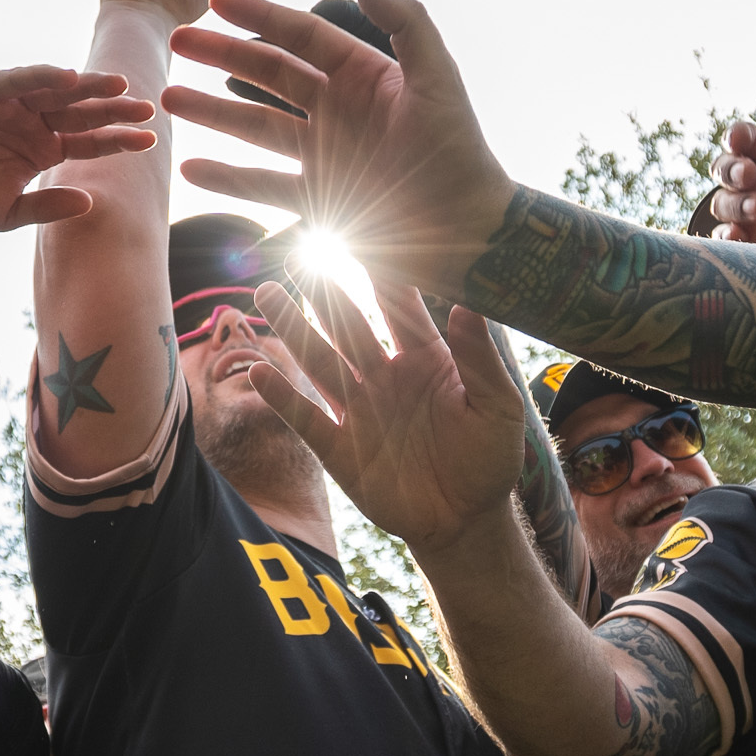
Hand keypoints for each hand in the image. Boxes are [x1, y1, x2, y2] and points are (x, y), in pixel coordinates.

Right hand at [0, 67, 153, 230]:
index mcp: (42, 152)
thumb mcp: (6, 214)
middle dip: (114, 110)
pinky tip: (67, 77)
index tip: (151, 141)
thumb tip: (91, 203)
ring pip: (57, 92)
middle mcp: (33, 124)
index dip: (118, 140)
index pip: (89, 143)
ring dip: (87, 86)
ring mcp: (11, 105)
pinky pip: (18, 80)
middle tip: (149, 108)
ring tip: (119, 85)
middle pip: (82, 113)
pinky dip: (41, 77)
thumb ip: (47, 208)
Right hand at [162, 0, 520, 292]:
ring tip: (168, 97)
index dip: (260, 14)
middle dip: (222, 56)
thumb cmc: (459, 155)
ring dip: (212, 113)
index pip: (303, 36)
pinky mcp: (319, 202)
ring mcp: (325, 156)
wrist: (470, 235)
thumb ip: (406, 21)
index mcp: (366, 76)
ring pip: (256, 128)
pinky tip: (190, 169)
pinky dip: (226, 179)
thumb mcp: (437, 81)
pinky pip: (261, 186)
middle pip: (269, 75)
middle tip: (176, 41)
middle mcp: (340, 111)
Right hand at [253, 278, 530, 557]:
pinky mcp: (340, 449)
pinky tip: (260, 370)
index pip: (397, 307)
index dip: (379, 274)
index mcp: (425, 358)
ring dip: (294, 329)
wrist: (466, 522)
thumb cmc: (489, 459)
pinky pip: (307, 418)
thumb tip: (469, 301)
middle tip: (298, 253)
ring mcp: (359, 411)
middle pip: (348, 326)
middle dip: (324, 293)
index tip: (362, 234)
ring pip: (319, 361)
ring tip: (267, 293)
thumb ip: (480, 358)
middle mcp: (385, 376)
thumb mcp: (496, 406)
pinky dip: (283, 396)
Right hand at [707, 123, 755, 263]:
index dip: (736, 136)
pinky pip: (729, 241)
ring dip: (734, 203)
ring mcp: (754, 215)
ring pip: (723, 204)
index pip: (744, 139)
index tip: (738, 140)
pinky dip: (726, 238)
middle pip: (724, 171)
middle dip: (730, 171)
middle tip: (749, 175)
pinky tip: (737, 236)